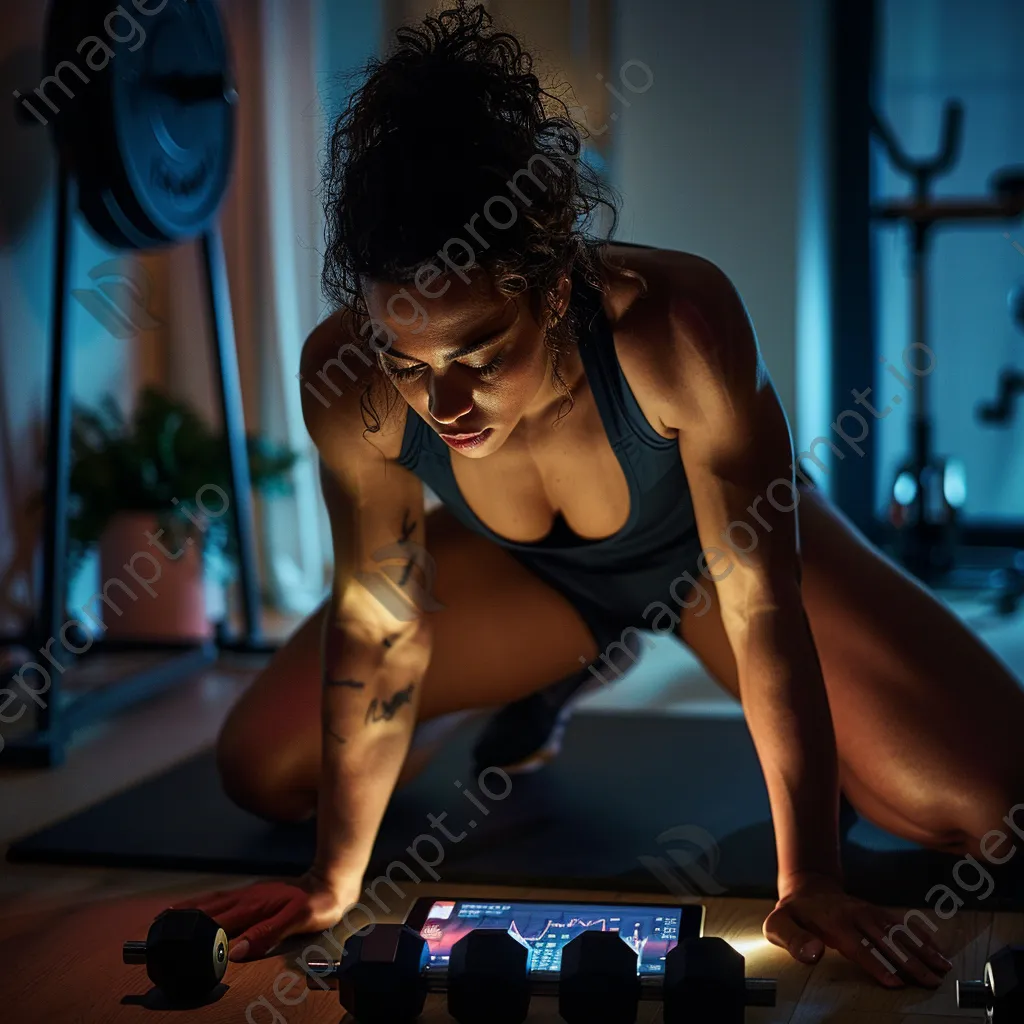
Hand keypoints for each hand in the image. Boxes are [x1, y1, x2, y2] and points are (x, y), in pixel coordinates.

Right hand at [170, 868, 362, 960]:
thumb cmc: (317, 904)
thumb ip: (267, 934)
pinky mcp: (255, 894)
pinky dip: (207, 903)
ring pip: (214, 901)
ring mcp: (251, 893)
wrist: (331, 884)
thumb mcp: (297, 920)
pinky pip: (224, 898)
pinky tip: (203, 908)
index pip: (217, 921)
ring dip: (192, 908)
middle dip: (183, 918)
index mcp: (254, 905)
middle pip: (209, 909)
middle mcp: (248, 897)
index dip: (195, 931)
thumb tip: (237, 949)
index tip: (173, 939)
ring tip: (169, 914)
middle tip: (159, 926)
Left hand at [763, 873, 952, 987]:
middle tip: (930, 982)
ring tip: (942, 968)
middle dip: (910, 962)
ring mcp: (869, 912)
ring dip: (922, 949)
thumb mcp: (778, 926)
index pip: (859, 946)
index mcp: (833, 921)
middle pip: (886, 941)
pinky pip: (902, 924)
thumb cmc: (793, 914)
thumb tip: (813, 953)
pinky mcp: (877, 912)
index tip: (895, 982)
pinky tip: (937, 950)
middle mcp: (856, 914)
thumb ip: (792, 940)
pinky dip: (921, 936)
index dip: (877, 964)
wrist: (806, 889)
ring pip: (899, 932)